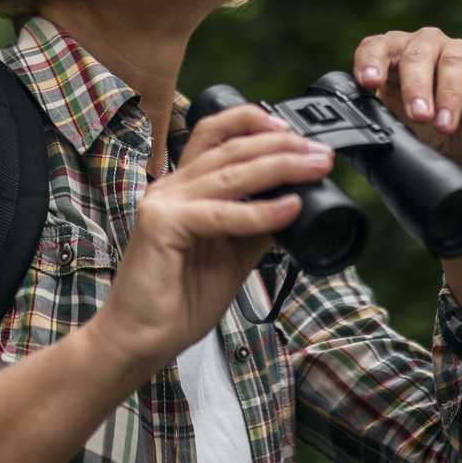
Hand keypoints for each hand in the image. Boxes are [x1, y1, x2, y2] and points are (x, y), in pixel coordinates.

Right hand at [84, 104, 332, 370]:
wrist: (140, 339)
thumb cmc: (176, 302)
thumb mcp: (231, 256)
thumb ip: (255, 229)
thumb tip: (292, 205)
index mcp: (184, 189)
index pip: (216, 136)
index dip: (254, 123)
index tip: (296, 134)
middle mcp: (171, 188)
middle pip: (230, 148)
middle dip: (282, 146)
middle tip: (321, 154)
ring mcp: (164, 203)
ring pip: (230, 174)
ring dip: (280, 167)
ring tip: (315, 168)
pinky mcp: (161, 225)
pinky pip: (220, 213)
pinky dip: (259, 211)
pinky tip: (289, 208)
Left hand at [353, 27, 461, 177]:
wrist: (460, 143)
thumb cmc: (421, 126)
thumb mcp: (394, 123)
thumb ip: (375, 119)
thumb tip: (356, 131)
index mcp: (393, 55)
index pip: (376, 47)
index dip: (371, 61)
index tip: (369, 82)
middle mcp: (425, 45)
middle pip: (417, 55)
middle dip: (416, 87)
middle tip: (418, 116)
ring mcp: (458, 51)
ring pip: (453, 61)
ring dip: (448, 95)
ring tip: (444, 125)